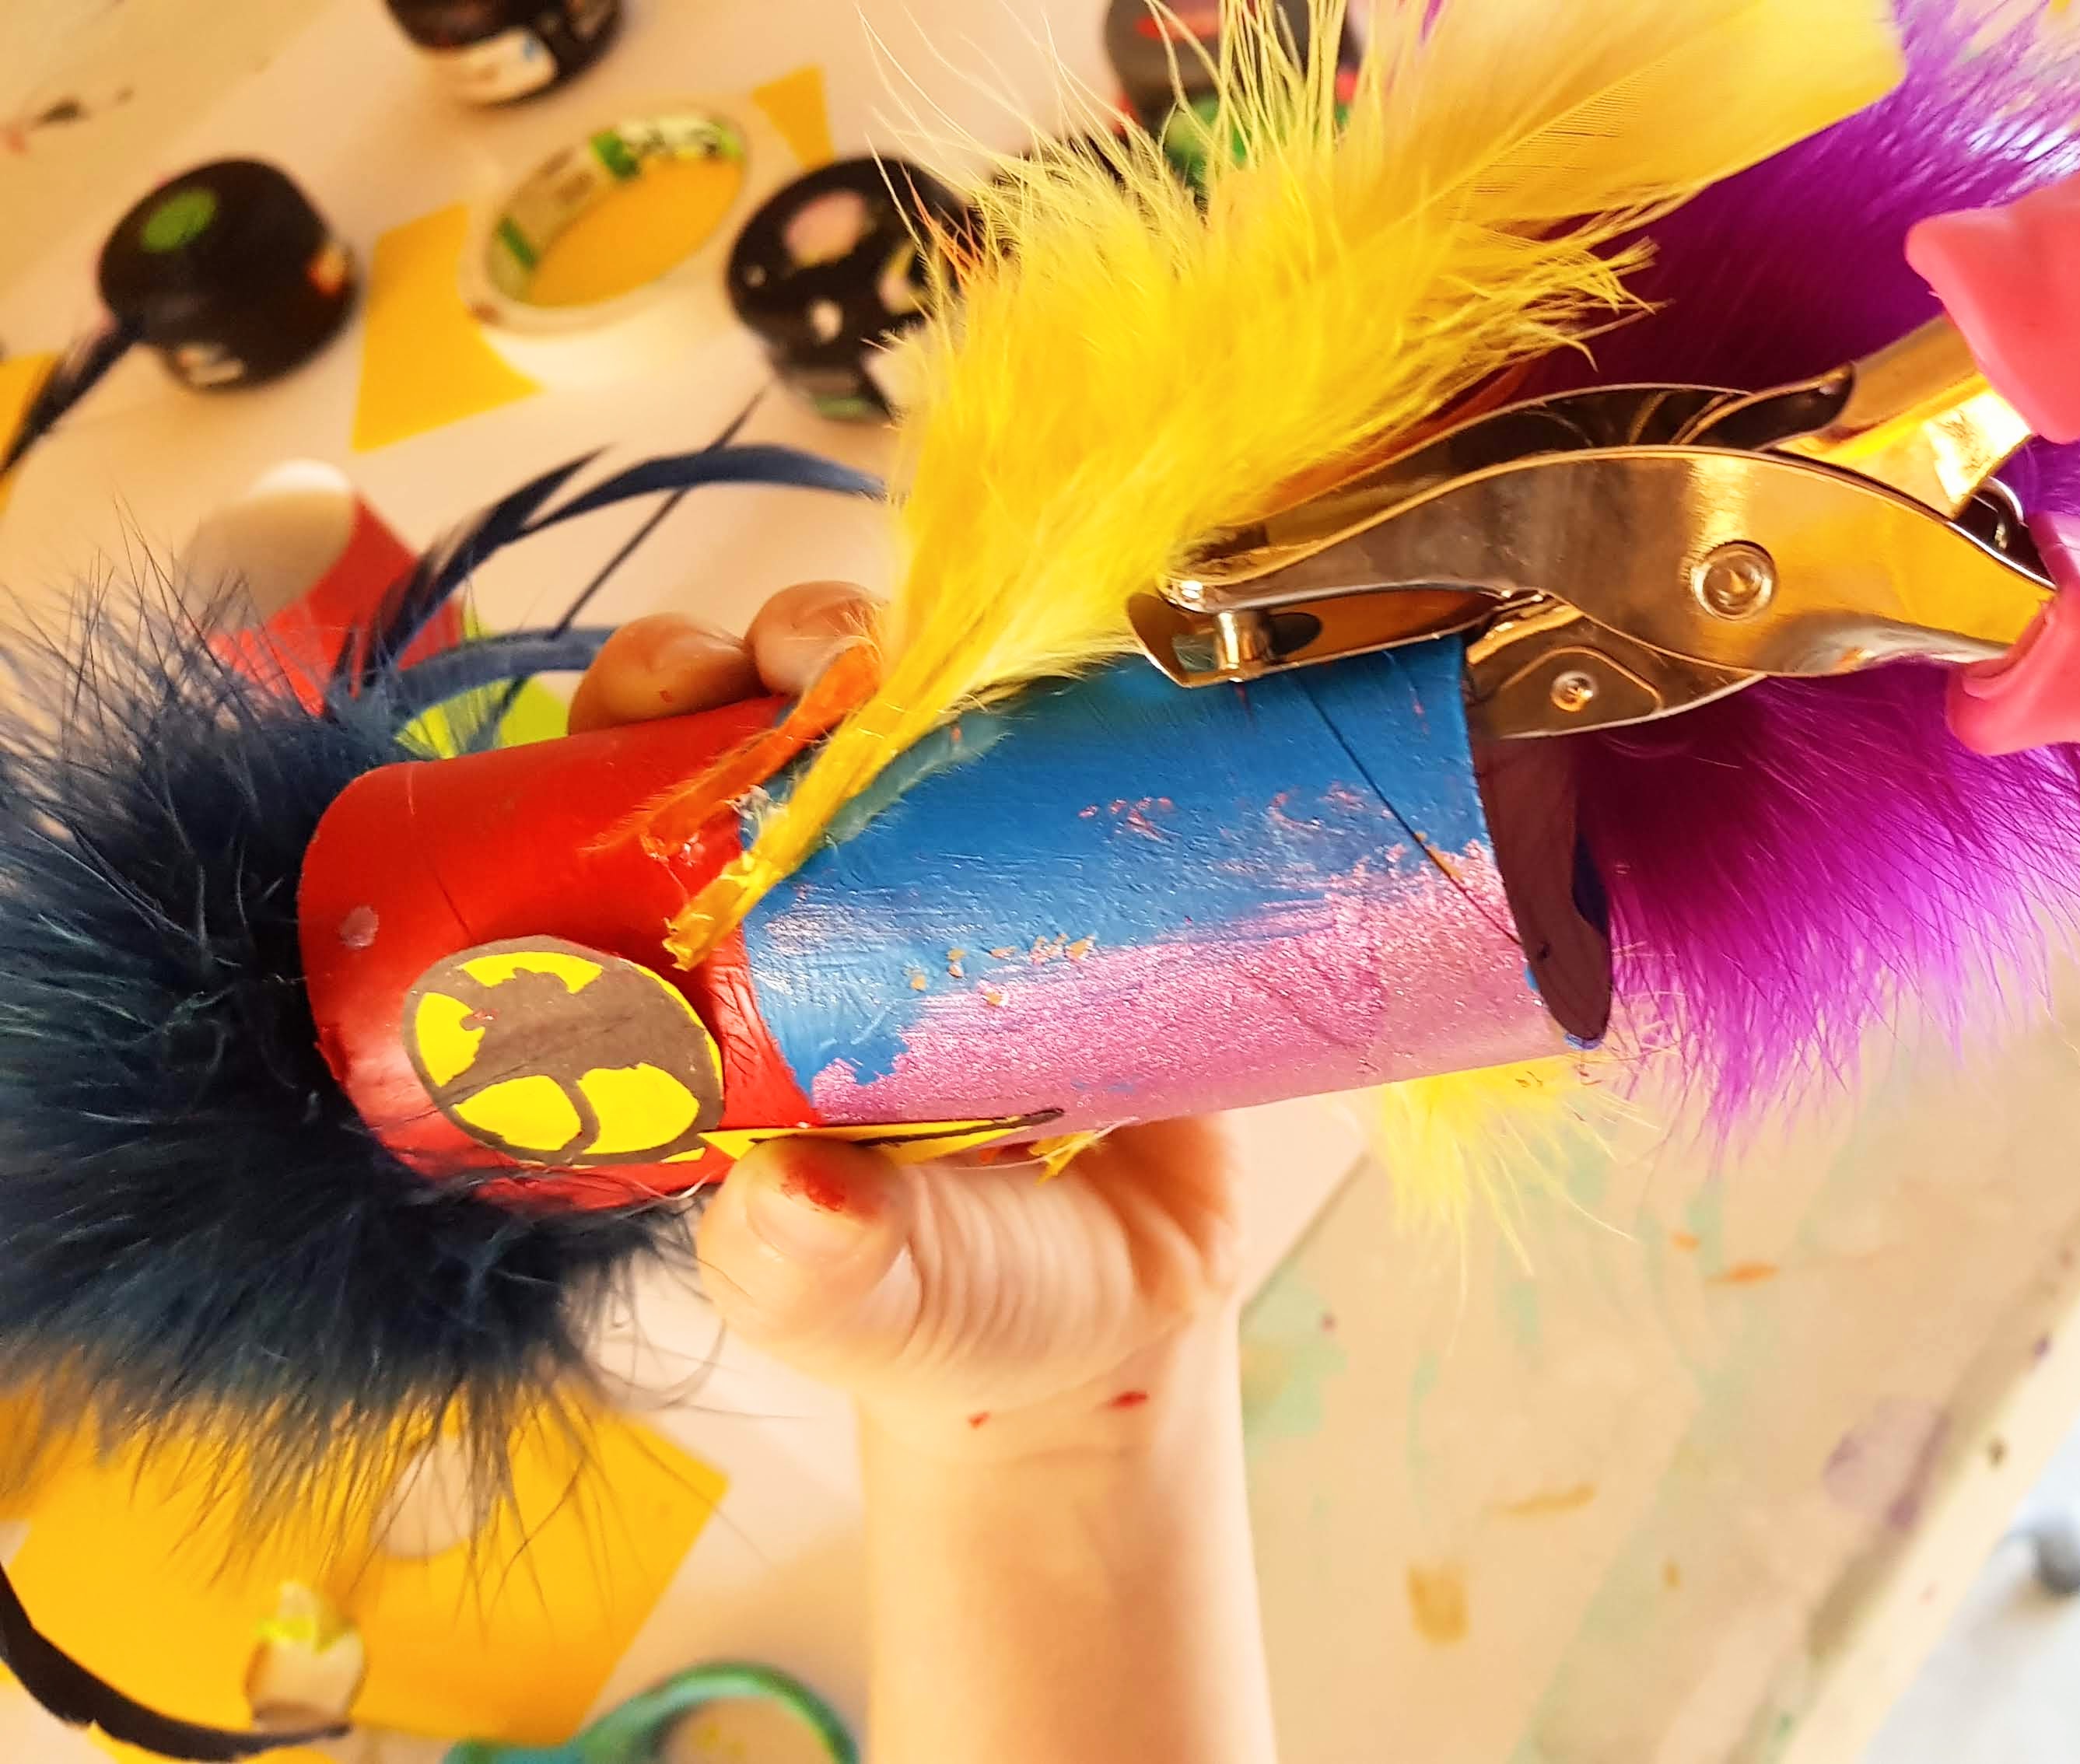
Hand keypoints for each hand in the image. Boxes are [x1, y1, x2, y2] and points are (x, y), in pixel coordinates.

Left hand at [571, 584, 1246, 1459]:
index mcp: (724, 984)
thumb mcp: (856, 1303)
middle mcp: (835, 907)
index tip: (667, 691)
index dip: (641, 721)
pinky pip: (1063, 756)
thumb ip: (807, 1265)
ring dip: (908, 653)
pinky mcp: (1090, 874)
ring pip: (917, 712)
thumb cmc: (945, 1317)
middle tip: (814, 668)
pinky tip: (1062, 686)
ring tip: (927, 673)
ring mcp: (965, 877)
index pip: (647, 810)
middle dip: (776, 653)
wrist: (1127, 1332)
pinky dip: (1059, 698)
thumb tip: (784, 1196)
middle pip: (777, 723)